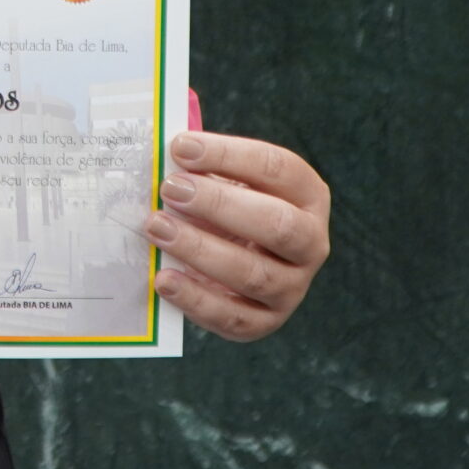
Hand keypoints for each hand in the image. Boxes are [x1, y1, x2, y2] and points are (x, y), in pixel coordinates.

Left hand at [144, 130, 330, 340]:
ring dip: (200, 250)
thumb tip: (164, 157)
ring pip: (254, 274)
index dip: (229, 155)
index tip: (181, 147)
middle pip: (277, 224)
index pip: (277, 168)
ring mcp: (292, 287)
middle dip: (219, 204)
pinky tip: (164, 279)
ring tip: (157, 228)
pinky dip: (195, 299)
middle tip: (171, 189)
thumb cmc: (227, 208)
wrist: (237, 259)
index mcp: (307, 195)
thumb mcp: (224, 181)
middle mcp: (310, 242)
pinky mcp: (266, 321)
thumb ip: (203, 169)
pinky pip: (233, 317)